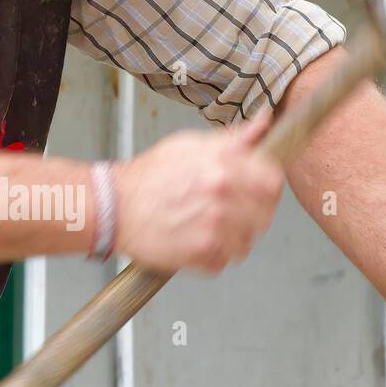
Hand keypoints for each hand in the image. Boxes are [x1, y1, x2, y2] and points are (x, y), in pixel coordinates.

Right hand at [113, 110, 283, 273]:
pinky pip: (222, 263)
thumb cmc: (148, 176)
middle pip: (263, 216)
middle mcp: (223, 198)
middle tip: (229, 212)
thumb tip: (263, 124)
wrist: (113, 206)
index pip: (272, 182)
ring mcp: (214, 229)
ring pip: (245, 243)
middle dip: (250, 215)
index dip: (266, 187)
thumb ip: (232, 139)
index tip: (257, 190)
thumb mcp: (189, 144)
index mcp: (224, 168)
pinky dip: (211, 258)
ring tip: (207, 228)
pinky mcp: (201, 255)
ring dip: (231, 240)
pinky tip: (194, 242)